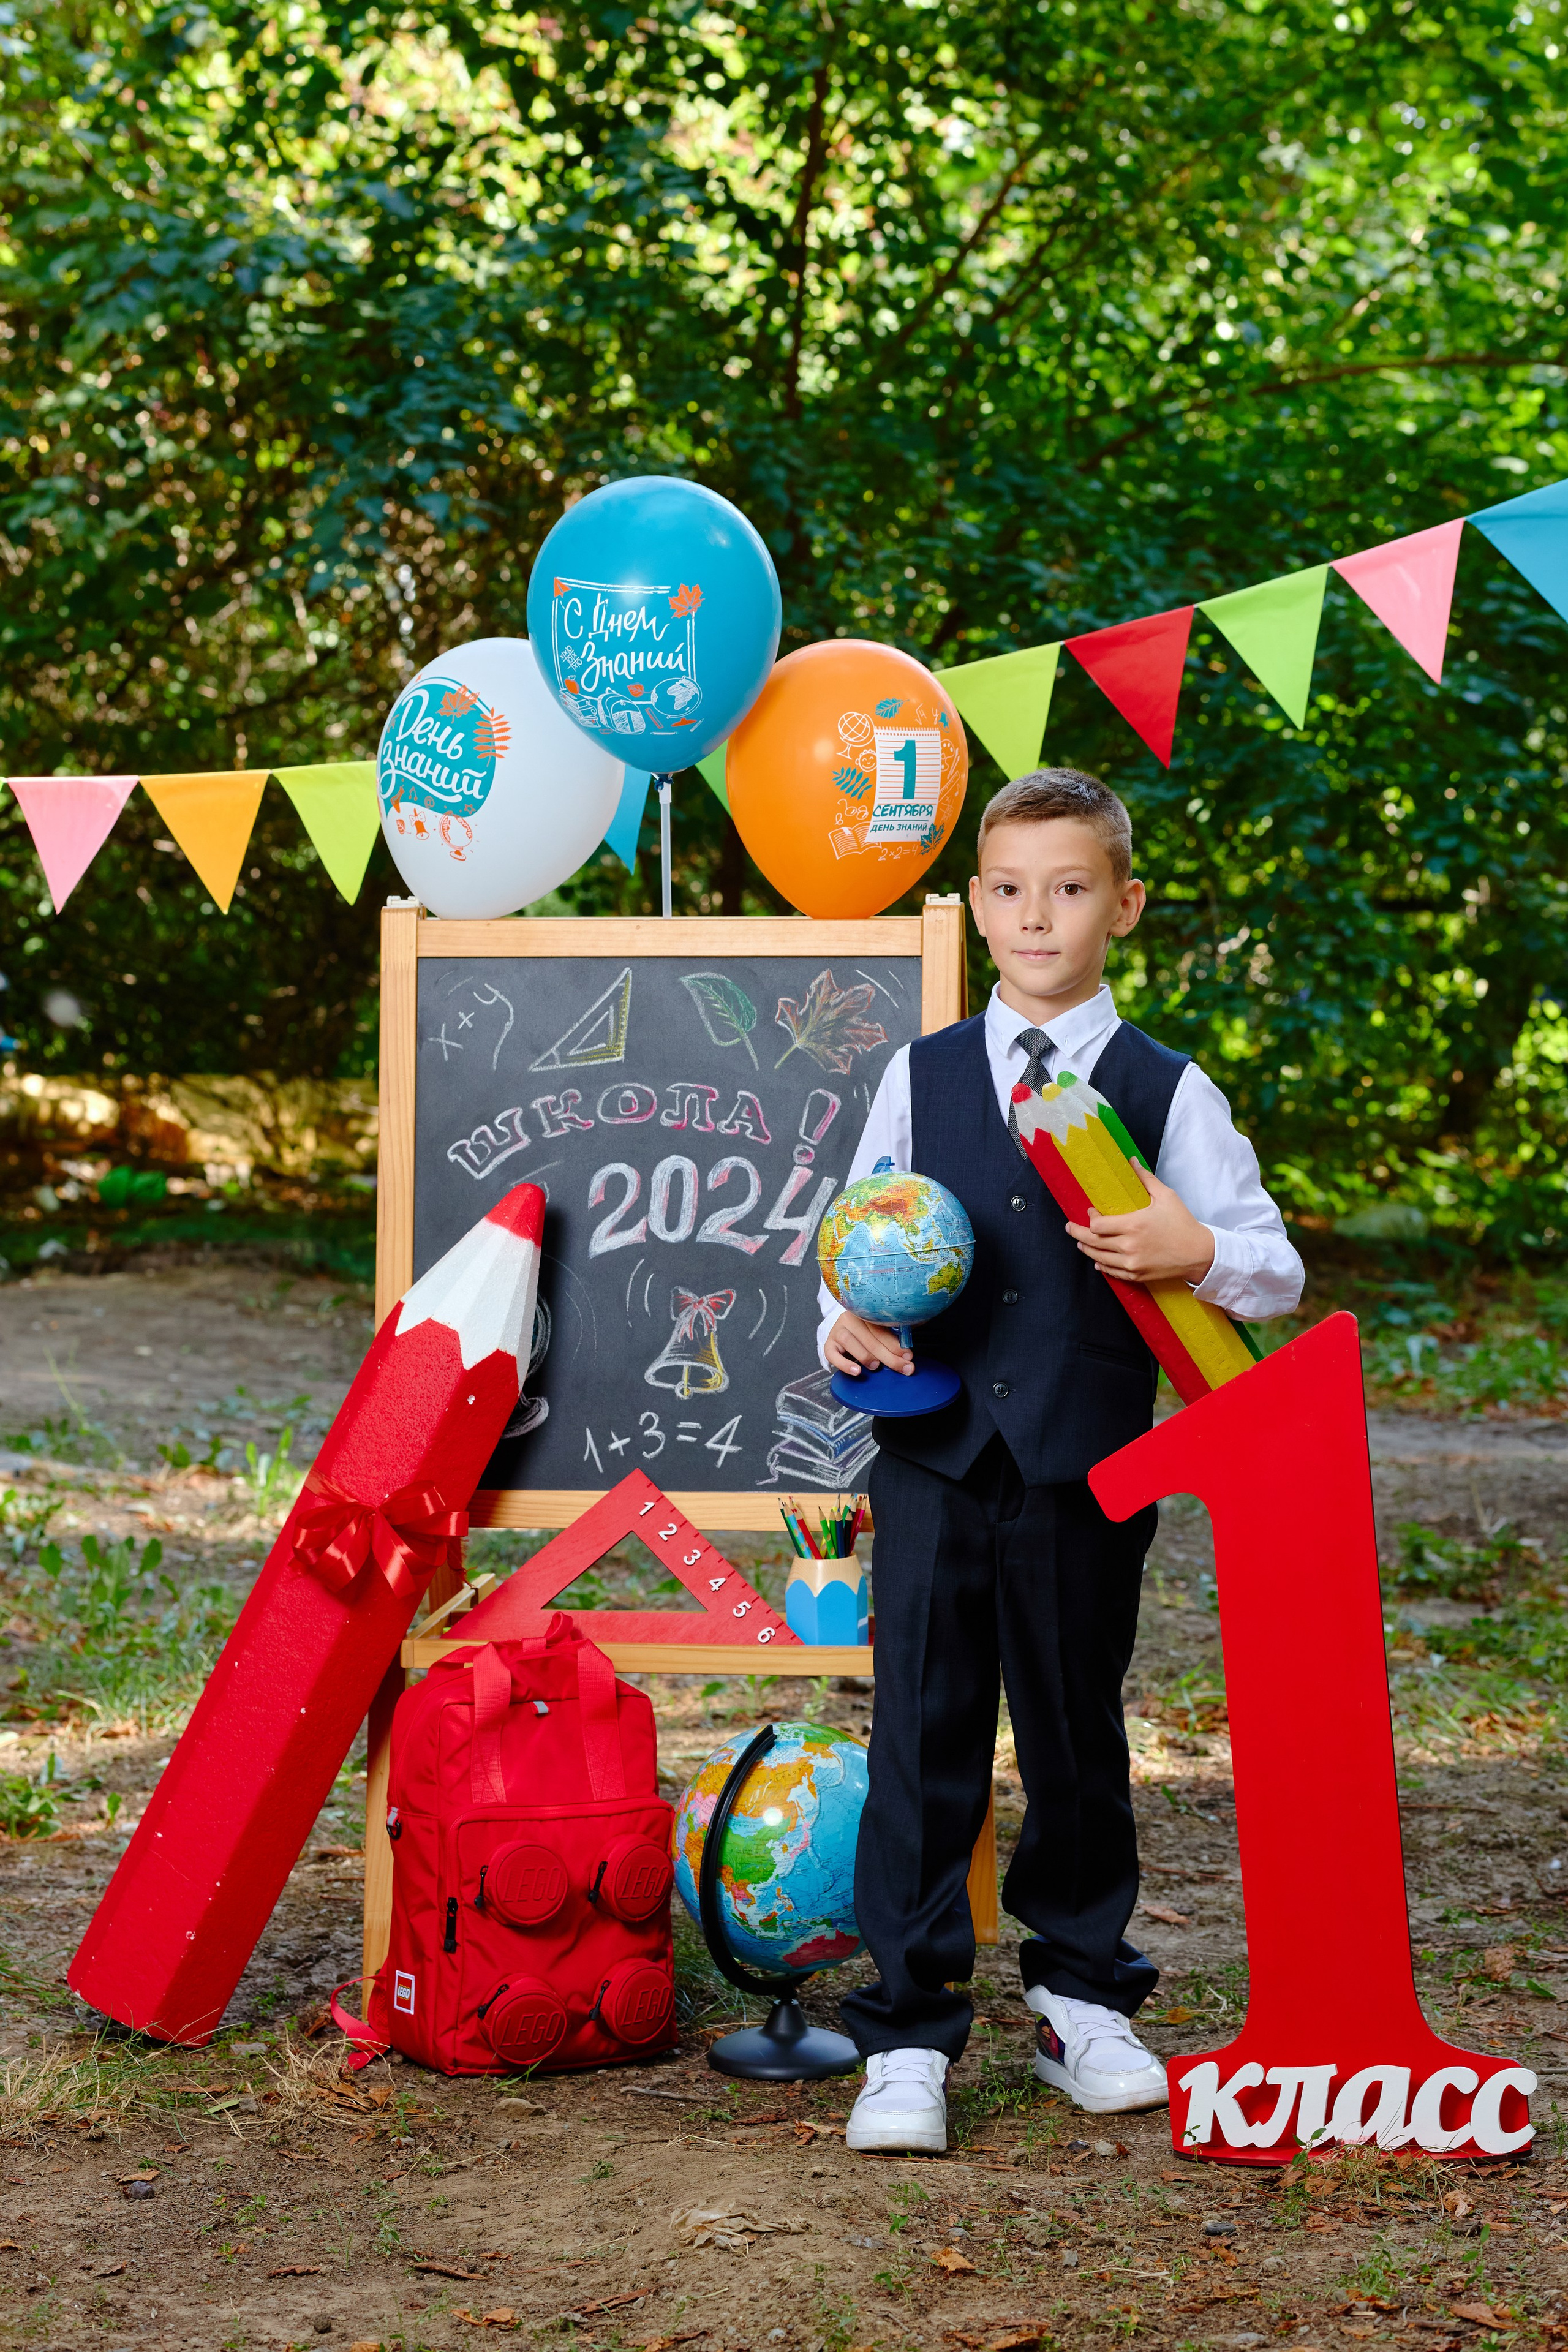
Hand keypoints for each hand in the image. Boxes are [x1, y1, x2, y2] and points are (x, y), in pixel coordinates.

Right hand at [826, 1311, 913, 1378]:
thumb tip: (907, 1356)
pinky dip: (844, 1364)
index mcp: (864, 1312)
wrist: (843, 1332)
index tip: (908, 1356)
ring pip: (849, 1342)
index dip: (896, 1344)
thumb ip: (891, 1339)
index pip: (881, 1328)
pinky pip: (832, 1355)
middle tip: (903, 1367)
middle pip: (869, 1338)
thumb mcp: (878, 1332)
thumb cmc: (866, 1333)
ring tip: (876, 1366)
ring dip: (866, 1356)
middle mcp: (849, 1319)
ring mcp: (837, 1331)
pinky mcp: (829, 1344)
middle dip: (889, 1356)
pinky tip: (856, 1371)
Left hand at [1065, 1164, 1216, 1286]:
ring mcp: (1132, 1263)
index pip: (1097, 1225)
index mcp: (1133, 1225)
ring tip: (1080, 1242)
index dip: (1090, 1219)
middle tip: (1069, 1228)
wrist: (1200, 1254)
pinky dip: (1101, 1266)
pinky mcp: (1137, 1275)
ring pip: (1099, 1258)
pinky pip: (1112, 1272)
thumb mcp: (1166, 1196)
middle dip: (1077, 1234)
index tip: (1091, 1211)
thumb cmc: (1183, 1223)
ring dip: (1087, 1249)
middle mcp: (1129, 1246)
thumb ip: (1145, 1179)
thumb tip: (1132, 1161)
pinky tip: (1097, 1261)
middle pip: (1092, 1242)